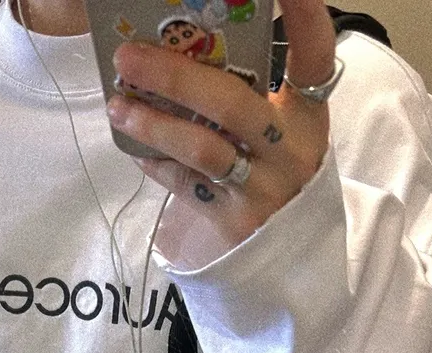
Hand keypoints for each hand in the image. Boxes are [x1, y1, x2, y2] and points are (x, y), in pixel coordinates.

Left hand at [108, 0, 336, 263]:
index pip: (313, 55)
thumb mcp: (280, 127)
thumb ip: (246, 89)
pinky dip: (156, 163)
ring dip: (152, 124)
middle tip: (128, 55)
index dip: (302, 16)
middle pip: (230, 103)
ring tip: (117, 106)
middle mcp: (290, 149)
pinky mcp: (233, 221)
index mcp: (308, 114)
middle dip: (173, 76)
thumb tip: (181, 42)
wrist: (291, 250)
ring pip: (202, 149)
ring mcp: (263, 189)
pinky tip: (134, 146)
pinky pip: (185, 185)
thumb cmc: (277, 169)